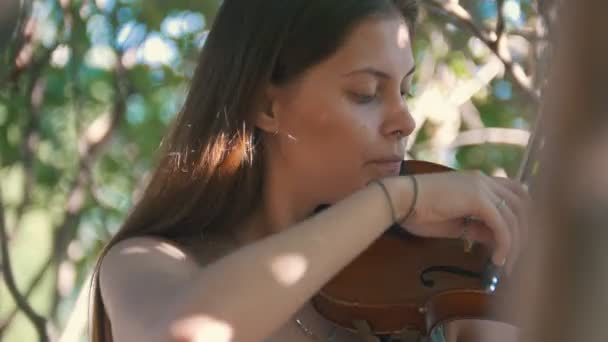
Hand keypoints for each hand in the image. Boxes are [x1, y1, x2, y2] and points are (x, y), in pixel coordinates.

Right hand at [399, 170, 529, 271]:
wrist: (399, 200)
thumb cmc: (418, 211)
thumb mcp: (455, 223)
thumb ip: (478, 228)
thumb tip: (497, 240)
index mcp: (478, 182)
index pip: (515, 196)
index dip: (521, 219)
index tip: (517, 243)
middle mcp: (484, 179)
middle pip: (523, 205)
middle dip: (525, 233)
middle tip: (518, 259)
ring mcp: (482, 186)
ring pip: (515, 216)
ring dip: (516, 243)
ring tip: (507, 265)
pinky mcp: (478, 198)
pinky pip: (501, 225)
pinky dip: (505, 244)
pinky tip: (498, 260)